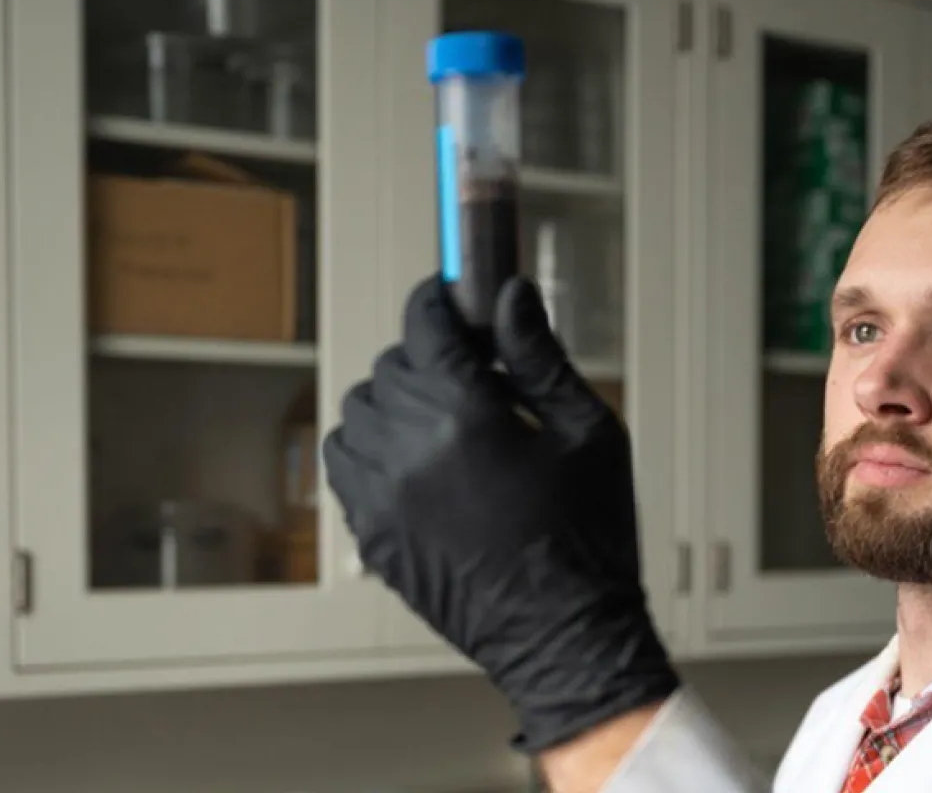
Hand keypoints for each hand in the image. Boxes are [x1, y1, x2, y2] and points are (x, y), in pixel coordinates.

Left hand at [322, 275, 679, 752]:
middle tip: (475, 374)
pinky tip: (415, 458)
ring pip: (358, 411)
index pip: (424, 324)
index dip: (438, 300)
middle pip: (392, 364)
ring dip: (395, 401)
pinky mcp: (371, 534)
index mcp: (466, 415)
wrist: (565, 635)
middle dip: (429, 356)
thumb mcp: (585, 432)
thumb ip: (539, 356)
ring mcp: (381, 496)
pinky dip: (369, 447)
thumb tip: (511, 294)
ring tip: (444, 419)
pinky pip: (343, 463)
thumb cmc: (588, 539)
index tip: (452, 296)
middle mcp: (410, 450)